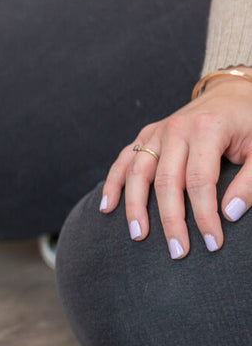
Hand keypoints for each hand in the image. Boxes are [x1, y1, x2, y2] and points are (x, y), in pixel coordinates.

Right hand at [100, 68, 251, 256]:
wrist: (231, 94)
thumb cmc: (249, 124)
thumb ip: (250, 181)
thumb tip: (230, 213)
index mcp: (207, 128)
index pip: (200, 181)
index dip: (205, 215)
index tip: (212, 241)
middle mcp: (176, 129)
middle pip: (167, 182)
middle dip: (171, 221)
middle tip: (177, 250)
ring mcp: (157, 132)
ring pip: (138, 173)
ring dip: (135, 207)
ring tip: (139, 235)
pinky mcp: (146, 136)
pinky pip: (123, 161)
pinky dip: (113, 184)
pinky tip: (107, 207)